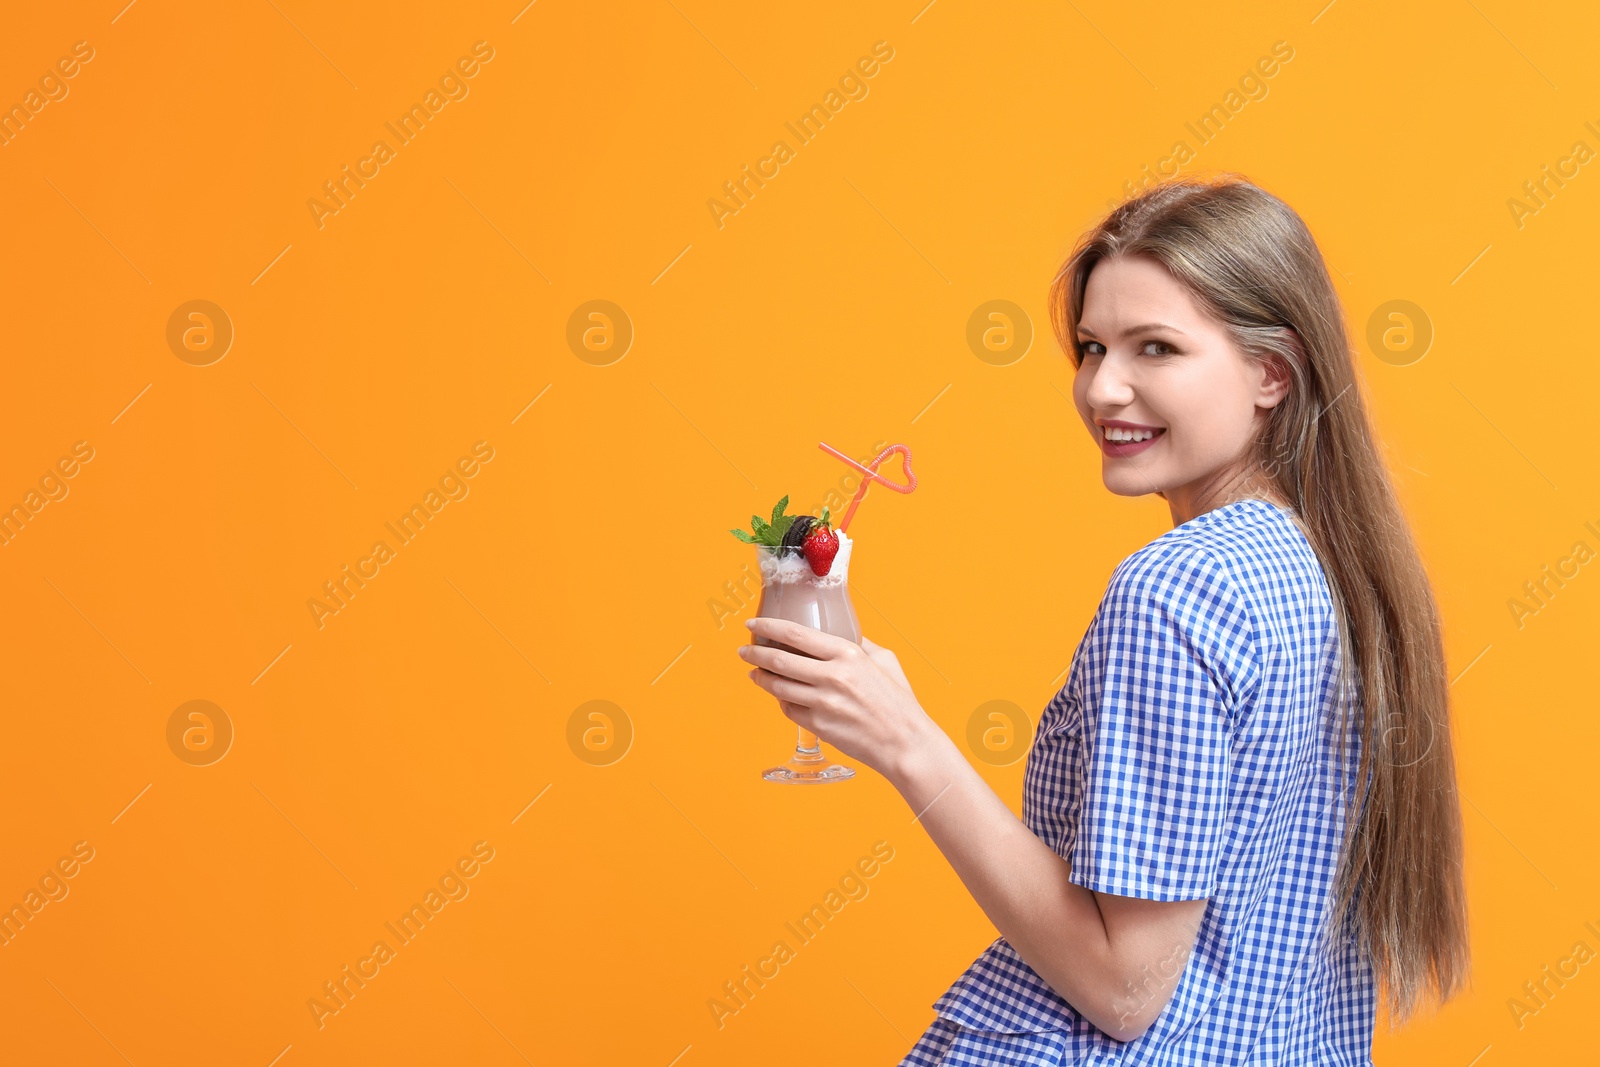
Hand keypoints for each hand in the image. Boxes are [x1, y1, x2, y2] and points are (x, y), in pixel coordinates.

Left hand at [739, 618, 931, 779]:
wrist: (904, 742)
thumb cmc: (898, 702)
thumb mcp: (884, 661)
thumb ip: (860, 644)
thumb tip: (840, 633)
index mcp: (847, 654)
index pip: (795, 634)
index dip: (768, 627)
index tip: (752, 624)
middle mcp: (832, 676)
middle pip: (779, 660)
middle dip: (754, 653)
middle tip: (743, 650)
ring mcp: (823, 703)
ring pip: (777, 686)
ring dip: (760, 678)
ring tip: (754, 673)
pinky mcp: (818, 726)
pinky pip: (789, 709)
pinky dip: (781, 701)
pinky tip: (780, 696)